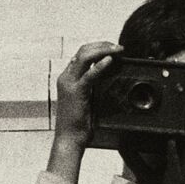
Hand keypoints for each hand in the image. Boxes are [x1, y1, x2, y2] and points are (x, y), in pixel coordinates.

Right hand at [48, 39, 118, 168]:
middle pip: (83, 50)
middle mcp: (66, 77)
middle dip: (102, 45)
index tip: (112, 48)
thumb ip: (90, 86)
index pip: (81, 54)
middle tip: (118, 47)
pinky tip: (110, 60)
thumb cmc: (78, 123)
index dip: (98, 47)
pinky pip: (89, 74)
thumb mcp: (85, 99)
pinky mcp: (76, 92)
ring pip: (85, 56)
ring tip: (117, 50)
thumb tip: (104, 76)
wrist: (69, 138)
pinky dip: (100, 65)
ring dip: (103, 50)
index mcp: (67, 78)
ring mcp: (69, 84)